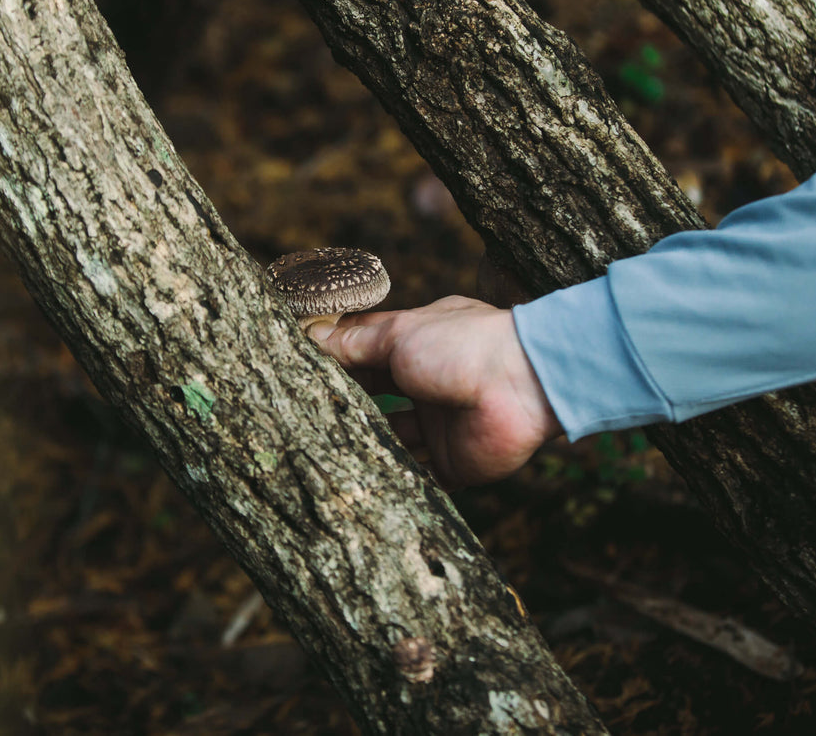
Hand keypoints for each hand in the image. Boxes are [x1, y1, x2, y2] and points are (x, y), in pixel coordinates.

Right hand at [308, 296, 562, 488]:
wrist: (522, 384)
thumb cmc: (461, 346)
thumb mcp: (397, 334)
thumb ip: (354, 343)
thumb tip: (311, 335)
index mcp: (415, 346)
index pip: (365, 355)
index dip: (333, 362)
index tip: (293, 371)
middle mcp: (426, 386)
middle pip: (375, 398)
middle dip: (344, 405)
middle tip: (297, 416)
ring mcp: (439, 426)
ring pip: (392, 438)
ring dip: (363, 443)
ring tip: (315, 450)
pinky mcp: (453, 463)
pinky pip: (418, 476)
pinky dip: (393, 478)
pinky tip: (355, 481)